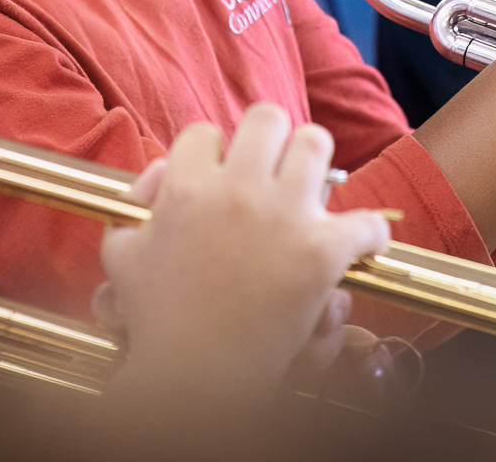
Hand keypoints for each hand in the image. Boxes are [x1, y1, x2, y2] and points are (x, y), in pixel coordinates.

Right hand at [95, 104, 390, 418]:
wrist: (195, 377)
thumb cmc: (159, 322)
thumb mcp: (125, 260)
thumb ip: (134, 214)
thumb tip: (154, 184)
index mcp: (187, 189)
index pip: (205, 133)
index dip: (213, 150)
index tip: (220, 171)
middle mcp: (237, 191)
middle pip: (267, 118)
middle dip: (271, 139)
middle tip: (273, 165)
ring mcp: (284, 217)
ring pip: (316, 144)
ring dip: (316, 165)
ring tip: (313, 188)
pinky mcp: (321, 251)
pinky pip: (366, 222)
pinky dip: (370, 235)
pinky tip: (363, 245)